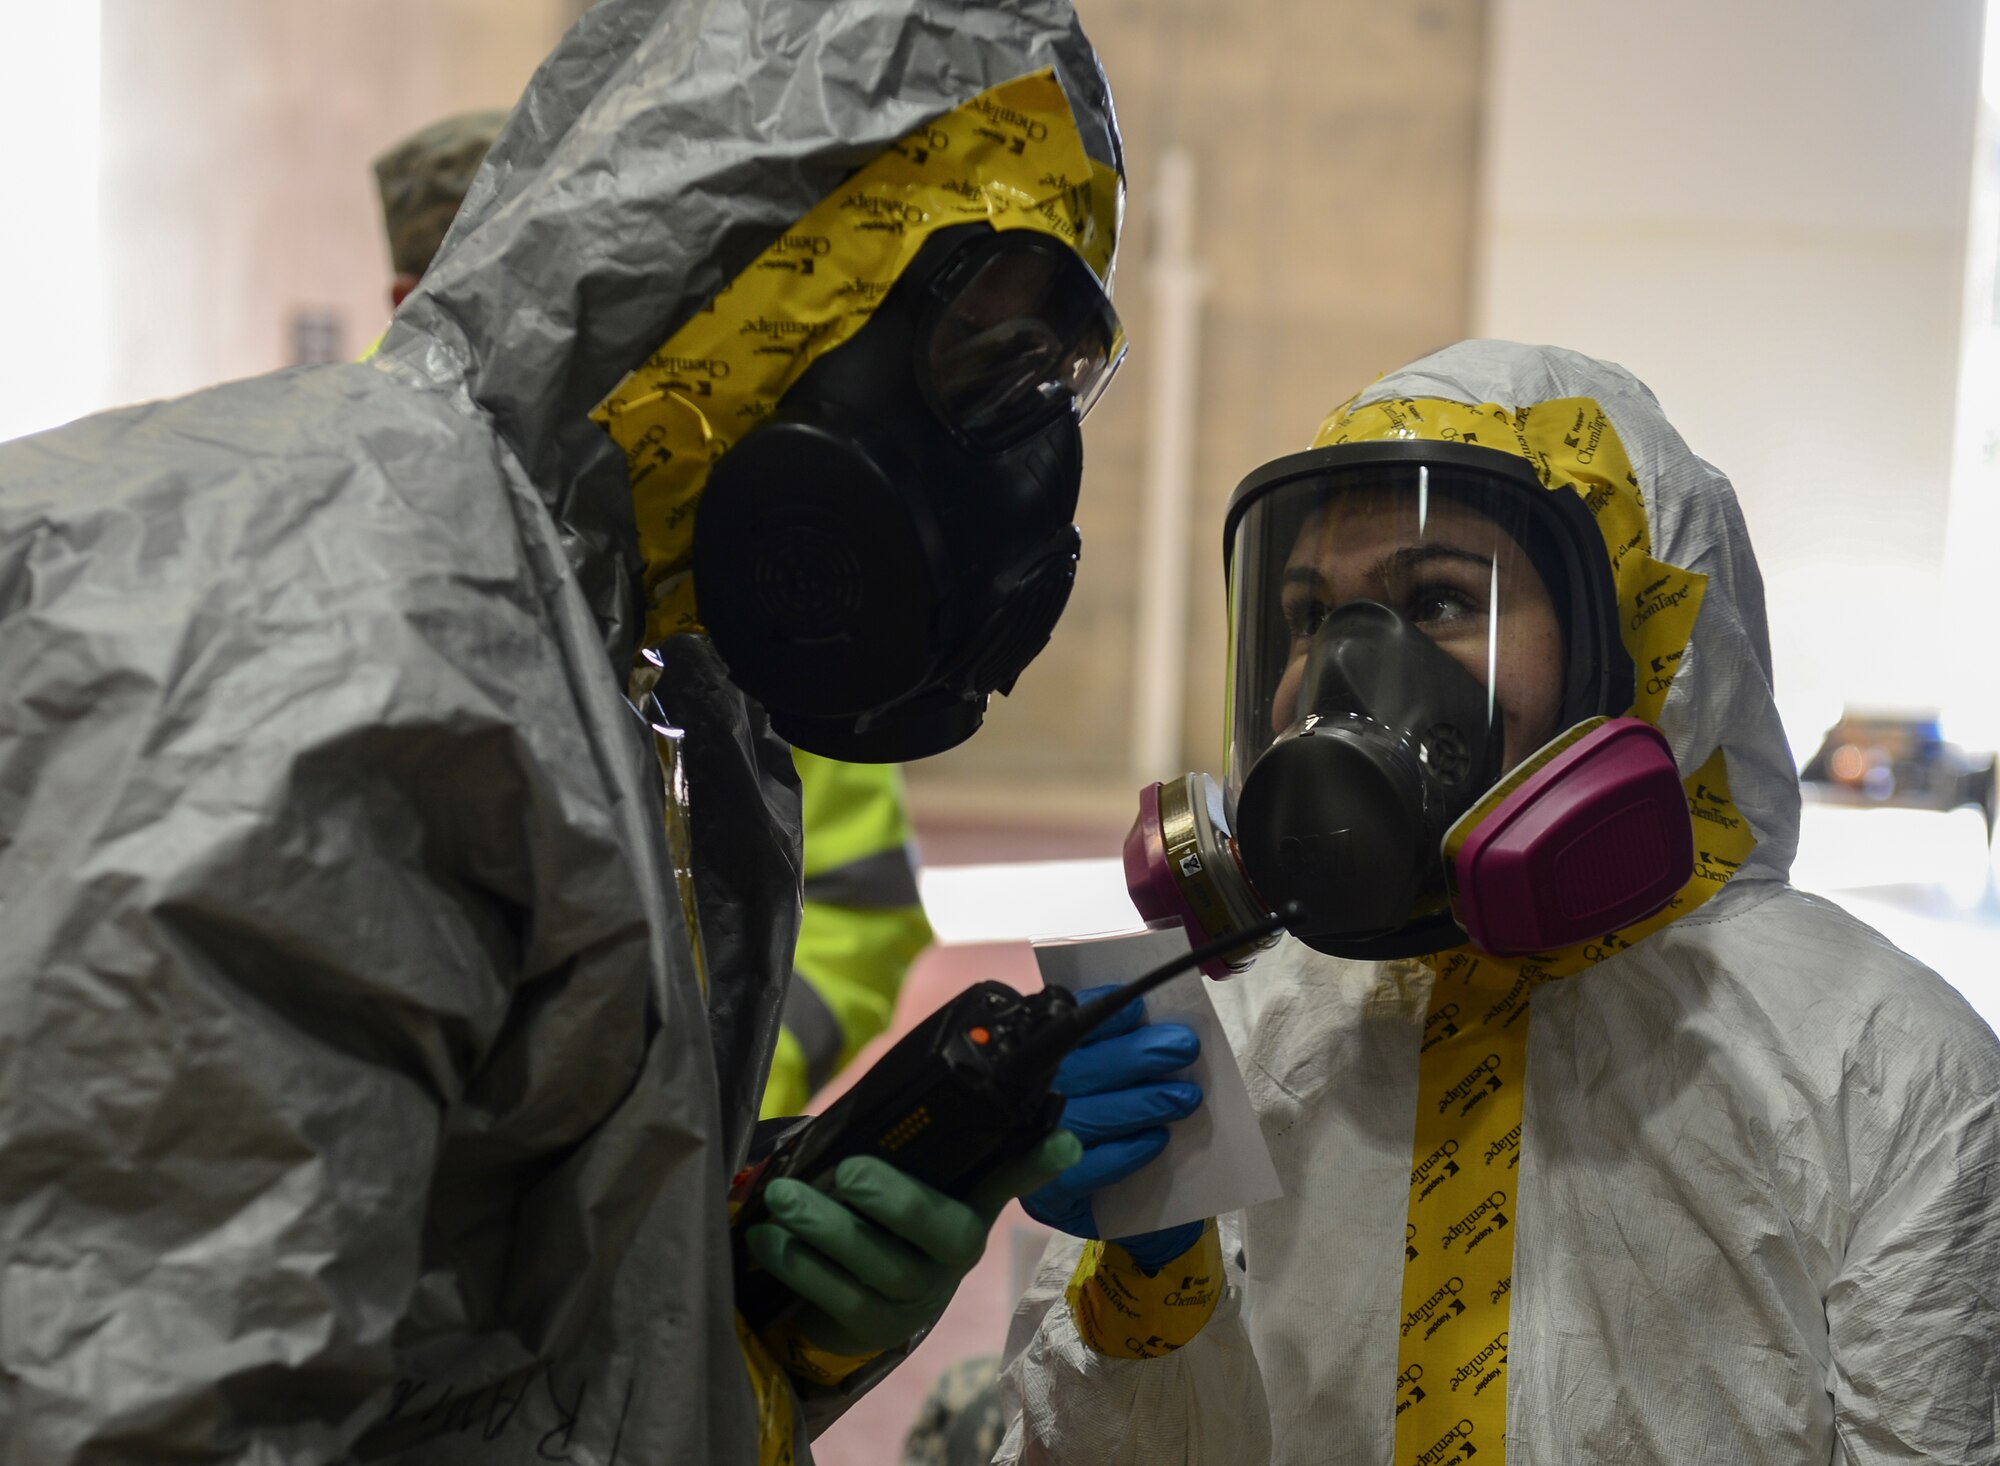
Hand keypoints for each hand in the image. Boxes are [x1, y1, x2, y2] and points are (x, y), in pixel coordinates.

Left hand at [744, 1129, 1080, 1356]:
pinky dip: (798, 1265)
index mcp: (968, 1203)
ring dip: (826, 1230)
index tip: (1064, 1142)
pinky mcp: (876, 1326)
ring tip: (783, 1200)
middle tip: (847, 1172)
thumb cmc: (872, 1211)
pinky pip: (839, 1298)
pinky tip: (767, 1239)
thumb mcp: (892, 1175)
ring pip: (880, 1266)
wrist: (851, 1296)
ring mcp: (919, 1294)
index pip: (1007, 1177)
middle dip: (892, 1199)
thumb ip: (897, 1144)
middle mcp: (955, 1251)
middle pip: (937, 1229)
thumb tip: (884, 1090)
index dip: (1034, 1163)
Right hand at [1020, 985, 1205, 1272]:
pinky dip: (1124, 1153)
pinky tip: (1158, 1140)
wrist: (1132, 1216)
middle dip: (1132, 1056)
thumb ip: (1124, 1053)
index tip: (1139, 1005)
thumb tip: (1155, 1022)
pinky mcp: (1048, 1196)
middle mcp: (1025, 1105)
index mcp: (1036, 1067)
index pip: (1063, 1032)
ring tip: (1185, 1097)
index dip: (1098, 1017)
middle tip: (1182, 1048)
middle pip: (1073, 1073)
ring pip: (1081, 1118)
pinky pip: (1084, 1170)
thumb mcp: (1122, 1084)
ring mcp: (1030, 1152)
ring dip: (1138, 1104)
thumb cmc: (1126, 1131)